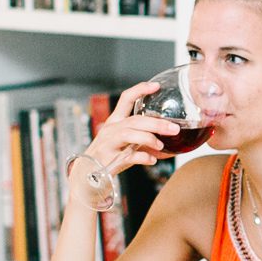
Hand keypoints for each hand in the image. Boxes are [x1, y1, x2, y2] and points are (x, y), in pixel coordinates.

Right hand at [66, 79, 181, 206]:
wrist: (87, 174)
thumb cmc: (110, 155)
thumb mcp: (125, 141)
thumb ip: (143, 136)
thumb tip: (172, 136)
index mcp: (115, 121)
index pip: (126, 99)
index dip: (140, 90)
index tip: (156, 86)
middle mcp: (111, 129)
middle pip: (134, 120)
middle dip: (156, 123)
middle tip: (174, 128)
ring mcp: (109, 144)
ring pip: (129, 134)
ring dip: (148, 138)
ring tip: (161, 146)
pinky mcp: (109, 159)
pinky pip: (127, 156)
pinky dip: (142, 158)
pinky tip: (152, 160)